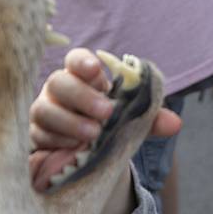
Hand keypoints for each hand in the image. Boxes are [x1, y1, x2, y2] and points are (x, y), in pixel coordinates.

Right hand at [29, 48, 180, 191]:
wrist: (89, 155)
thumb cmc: (108, 125)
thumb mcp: (132, 121)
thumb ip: (150, 118)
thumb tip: (175, 123)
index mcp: (82, 77)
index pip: (75, 59)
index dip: (82, 61)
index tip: (97, 69)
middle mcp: (58, 91)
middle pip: (58, 82)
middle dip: (81, 96)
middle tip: (106, 112)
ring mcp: (45, 112)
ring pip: (44, 109)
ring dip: (69, 122)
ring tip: (93, 134)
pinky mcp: (37, 136)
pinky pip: (39, 135)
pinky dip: (57, 140)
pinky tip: (74, 147)